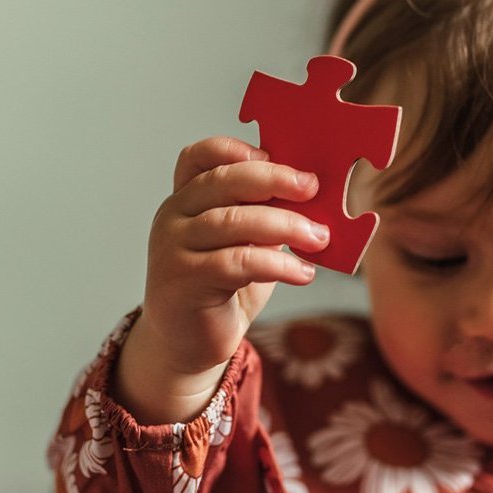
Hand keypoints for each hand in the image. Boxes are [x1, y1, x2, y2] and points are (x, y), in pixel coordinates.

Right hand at [117, 136, 328, 419]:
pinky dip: (279, 265)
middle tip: (313, 188)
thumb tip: (316, 196)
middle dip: (274, 180)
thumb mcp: (244, 243)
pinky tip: (303, 273)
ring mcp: (173, 247)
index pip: (199, 156)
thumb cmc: (222, 288)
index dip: (235, 149)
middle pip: (222, 182)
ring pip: (234, 222)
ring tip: (319, 238)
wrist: (187, 343)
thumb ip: (264, 216)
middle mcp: (173, 216)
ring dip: (285, 226)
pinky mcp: (184, 281)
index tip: (275, 155)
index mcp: (186, 198)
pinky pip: (238, 262)